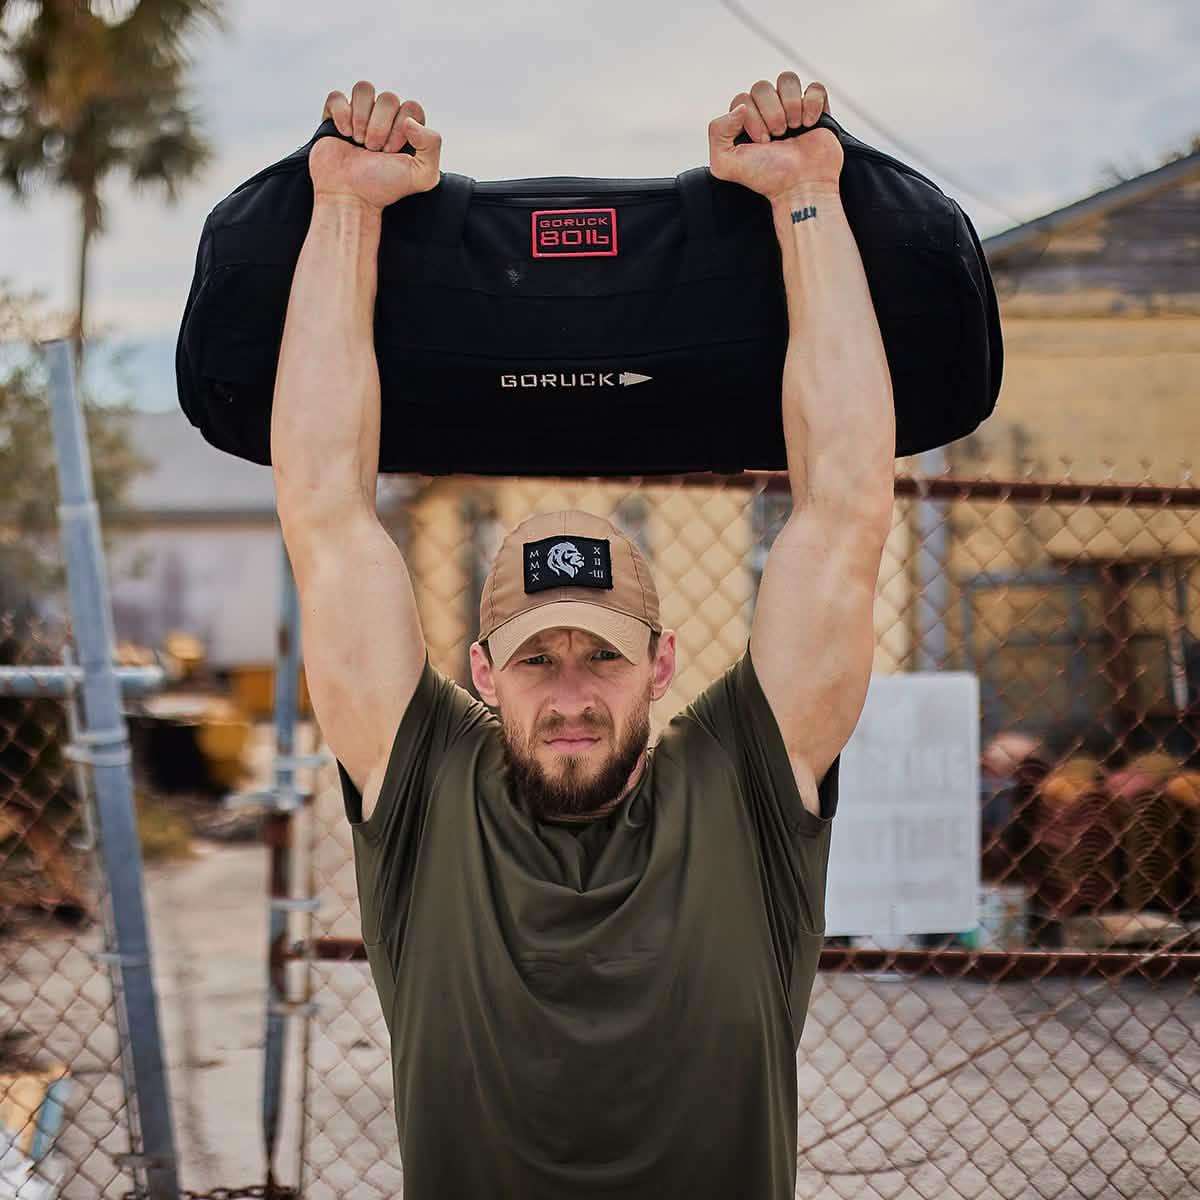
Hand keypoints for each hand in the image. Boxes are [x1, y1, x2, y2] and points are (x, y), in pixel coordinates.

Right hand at [310, 80, 441, 209]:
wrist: (350, 196)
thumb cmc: (384, 187)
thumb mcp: (423, 175)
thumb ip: (433, 145)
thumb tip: (410, 120)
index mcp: (407, 130)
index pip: (411, 107)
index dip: (402, 127)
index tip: (393, 152)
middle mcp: (385, 119)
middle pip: (388, 97)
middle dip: (381, 127)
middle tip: (375, 150)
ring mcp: (360, 115)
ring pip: (364, 89)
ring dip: (362, 117)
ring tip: (359, 142)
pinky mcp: (336, 115)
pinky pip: (338, 96)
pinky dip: (341, 115)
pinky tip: (344, 134)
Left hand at [708, 72, 842, 203]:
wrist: (801, 186)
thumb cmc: (767, 177)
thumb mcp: (725, 164)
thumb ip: (717, 132)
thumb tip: (740, 107)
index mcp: (744, 122)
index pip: (742, 99)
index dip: (751, 118)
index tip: (761, 143)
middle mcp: (766, 112)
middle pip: (762, 87)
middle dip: (770, 114)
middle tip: (777, 137)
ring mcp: (791, 108)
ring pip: (787, 80)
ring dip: (790, 105)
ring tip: (794, 128)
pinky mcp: (815, 109)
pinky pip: (814, 87)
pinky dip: (812, 104)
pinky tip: (809, 124)